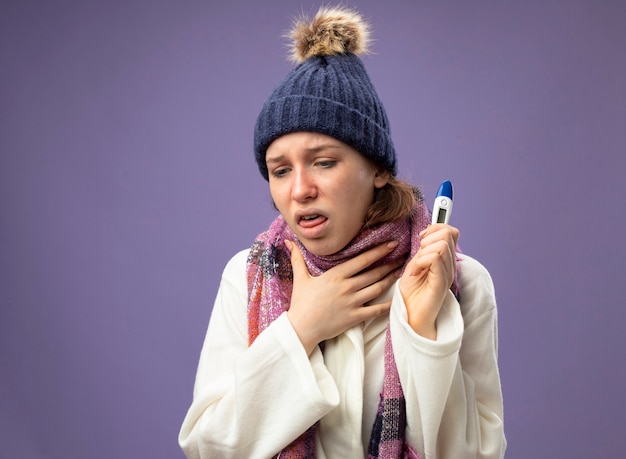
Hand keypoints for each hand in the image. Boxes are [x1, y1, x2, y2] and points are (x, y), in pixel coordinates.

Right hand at [285, 240, 404, 354]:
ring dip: (390, 280)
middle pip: (373, 273)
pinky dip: (388, 304)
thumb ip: (297, 258)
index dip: (378, 251)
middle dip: (389, 264)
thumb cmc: (301, 303)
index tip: (391, 244)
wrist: (301, 328)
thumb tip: (289, 241)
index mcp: (335, 275)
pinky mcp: (355, 317)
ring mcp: (352, 302)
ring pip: (377, 288)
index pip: (362, 260)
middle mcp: (346, 287)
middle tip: (403, 257)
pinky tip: (397, 298)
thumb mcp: (300, 278)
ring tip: (400, 273)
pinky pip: (376, 310)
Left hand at [398, 224, 458, 338]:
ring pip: (440, 244)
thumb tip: (426, 233)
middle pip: (447, 234)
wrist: (411, 317)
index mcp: (446, 260)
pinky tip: (415, 272)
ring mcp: (448, 273)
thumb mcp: (414, 264)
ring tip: (416, 267)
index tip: (421, 239)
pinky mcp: (442, 282)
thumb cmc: (411, 293)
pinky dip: (420, 261)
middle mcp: (451, 265)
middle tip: (418, 255)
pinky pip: (435, 258)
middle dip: (428, 238)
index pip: (450, 231)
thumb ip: (423, 250)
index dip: (435, 228)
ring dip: (422, 253)